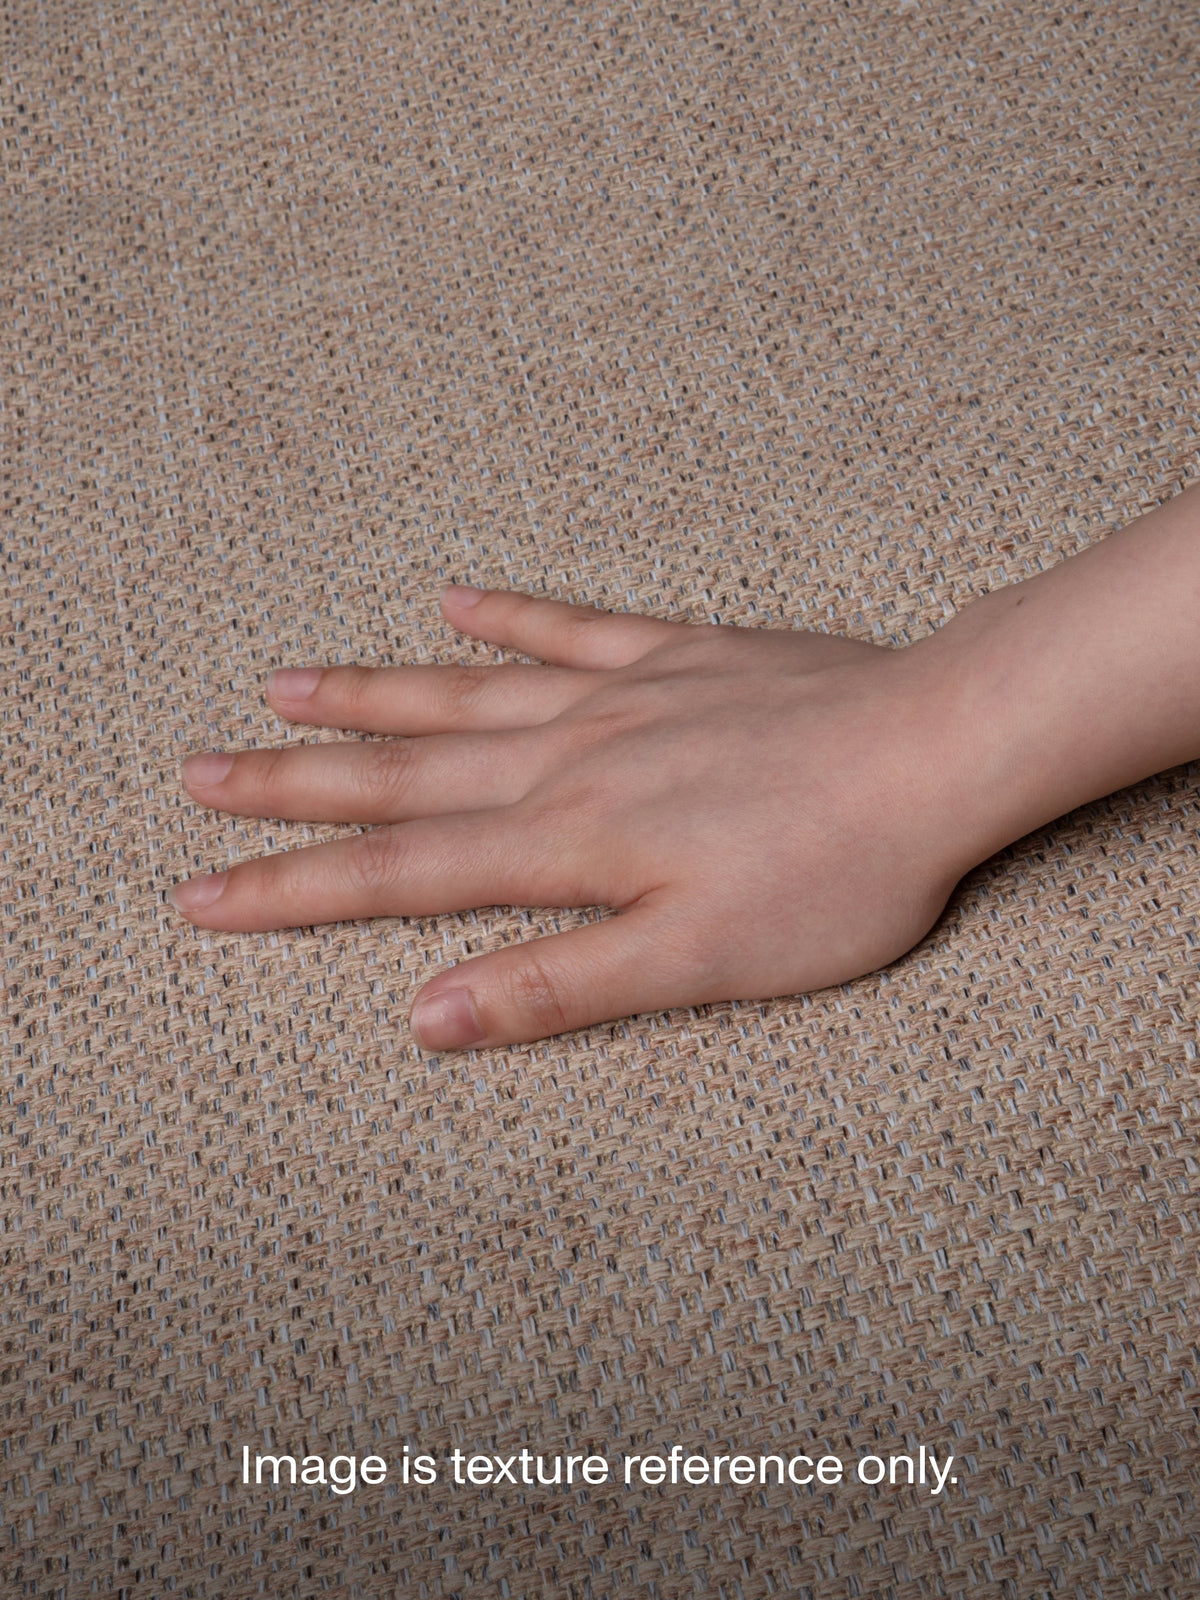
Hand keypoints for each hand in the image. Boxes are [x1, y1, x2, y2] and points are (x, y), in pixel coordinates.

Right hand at [170, 584, 984, 1050]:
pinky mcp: (681, 653)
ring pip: (465, 695)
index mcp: (568, 841)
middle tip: (196, 776)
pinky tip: (454, 599)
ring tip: (282, 686)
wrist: (936, 748)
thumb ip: (559, 986)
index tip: (200, 896)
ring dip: (369, 695)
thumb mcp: (700, 965)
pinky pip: (573, 627)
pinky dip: (510, 617)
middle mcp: (570, 757)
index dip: (293, 889)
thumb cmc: (833, 873)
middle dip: (293, 784)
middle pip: (403, 774)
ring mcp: (623, 695)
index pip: (399, 872)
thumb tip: (427, 1016)